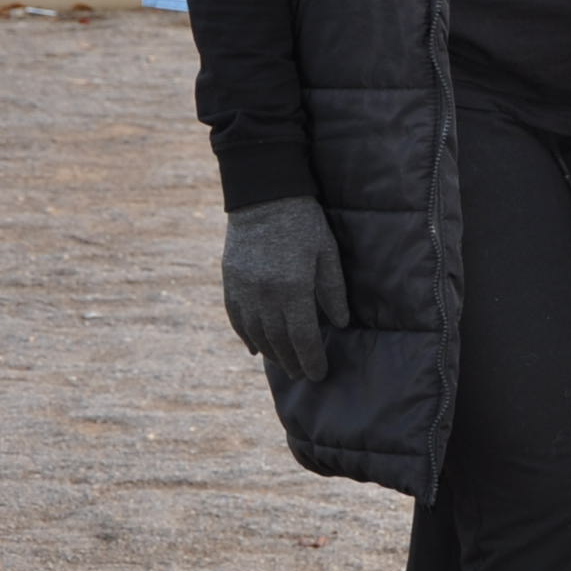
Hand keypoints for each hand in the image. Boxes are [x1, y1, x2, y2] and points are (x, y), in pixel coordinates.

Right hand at [220, 195, 347, 382]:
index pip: (302, 337)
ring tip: (284, 364)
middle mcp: (264, 295)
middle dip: (292, 361)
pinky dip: (247, 337)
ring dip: (270, 353)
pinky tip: (256, 349)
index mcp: (292, 288)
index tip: (319, 374)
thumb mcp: (327, 253)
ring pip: (256, 334)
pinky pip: (236, 319)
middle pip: (278, 340)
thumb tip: (341, 324)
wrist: (263, 196)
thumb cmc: (304, 223)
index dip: (311, 358)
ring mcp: (243, 290)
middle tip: (303, 374)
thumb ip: (332, 290)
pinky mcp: (230, 282)